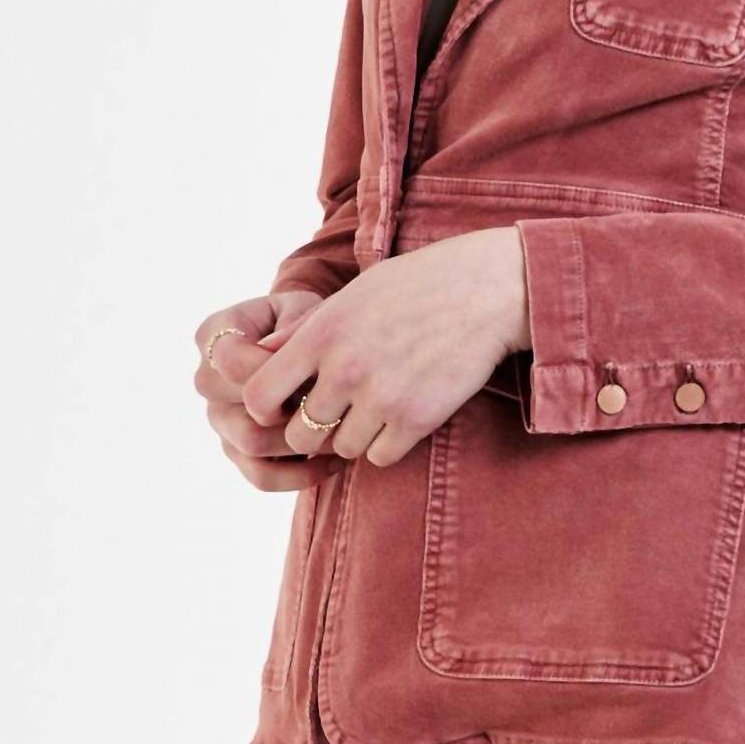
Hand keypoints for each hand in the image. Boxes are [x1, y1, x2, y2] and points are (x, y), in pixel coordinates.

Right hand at [193, 290, 345, 490]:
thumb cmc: (307, 322)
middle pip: (241, 405)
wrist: (306, 347)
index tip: (312, 367)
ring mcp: (219, 419)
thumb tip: (282, 355)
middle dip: (294, 404)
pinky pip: (262, 477)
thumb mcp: (304, 307)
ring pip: (252, 443)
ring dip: (303, 439)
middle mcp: (207, 380)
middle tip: (335, 399)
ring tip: (342, 428)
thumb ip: (295, 324)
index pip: (232, 361)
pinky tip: (336, 459)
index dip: (275, 369)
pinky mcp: (236, 451)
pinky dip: (302, 474)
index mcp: (213, 336)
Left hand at [242, 227, 529, 468]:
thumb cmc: (417, 287)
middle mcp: (345, 369)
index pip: (259, 395)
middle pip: (300, 434)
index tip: (286, 405)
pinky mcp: (417, 419)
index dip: (266, 409)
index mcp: (321, 334)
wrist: (485, 290)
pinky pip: (381, 457)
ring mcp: (381, 397)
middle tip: (337, 415)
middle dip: (313, 431)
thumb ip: (306, 329)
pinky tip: (401, 417)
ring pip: (342, 448)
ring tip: (376, 409)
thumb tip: (264, 355)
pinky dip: (388, 445)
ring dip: (355, 437)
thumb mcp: (354, 295)